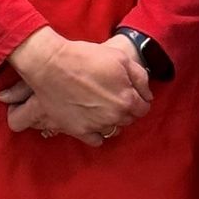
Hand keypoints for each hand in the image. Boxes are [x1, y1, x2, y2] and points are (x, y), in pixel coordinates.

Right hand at [0, 27, 150, 147]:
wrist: (51, 65)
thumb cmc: (85, 57)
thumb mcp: (120, 58)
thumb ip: (140, 78)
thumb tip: (147, 95)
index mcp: (127, 100)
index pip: (143, 109)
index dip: (138, 99)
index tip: (129, 93)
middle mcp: (114, 116)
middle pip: (129, 120)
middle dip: (125, 109)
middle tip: (112, 96)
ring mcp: (96, 126)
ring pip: (113, 130)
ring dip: (111, 121)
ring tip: (101, 107)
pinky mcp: (79, 131)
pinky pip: (97, 140)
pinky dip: (97, 133)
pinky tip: (92, 121)